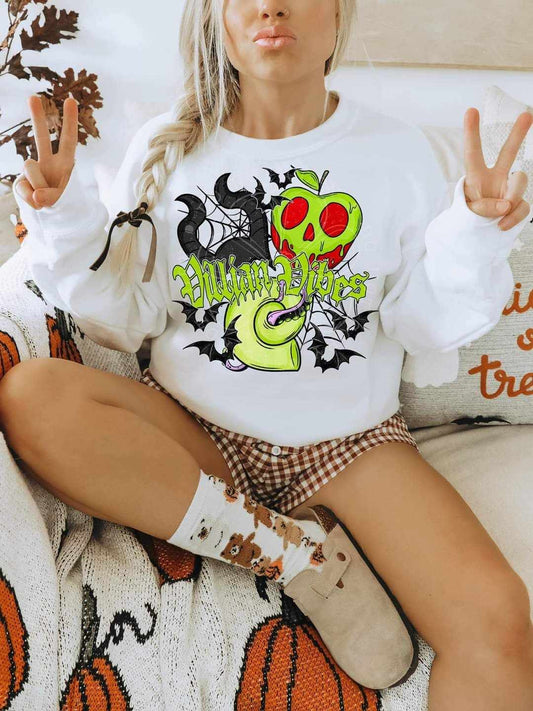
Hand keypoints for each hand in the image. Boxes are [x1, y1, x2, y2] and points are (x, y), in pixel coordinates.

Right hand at [13, 94, 78, 209]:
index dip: (70, 121)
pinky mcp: (20, 181)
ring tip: (45, 197)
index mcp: (65, 162)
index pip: (68, 139)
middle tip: (33, 96)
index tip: (70, 100)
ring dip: (39, 188)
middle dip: (37, 117)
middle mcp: (48, 161)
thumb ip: (51, 198)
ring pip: (31, 167)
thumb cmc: (61, 202)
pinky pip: (23, 188)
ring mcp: (33, 170)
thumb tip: (36, 195)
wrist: (48, 214)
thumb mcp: (63, 201)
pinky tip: (34, 200)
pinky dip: (30, 199)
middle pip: (41, 136)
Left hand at [463, 107, 531, 229]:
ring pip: (520, 182)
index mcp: (476, 176)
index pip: (473, 153)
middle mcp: (494, 178)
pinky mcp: (519, 204)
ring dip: (511, 197)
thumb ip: (484, 207)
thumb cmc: (467, 221)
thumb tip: (506, 204)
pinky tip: (501, 226)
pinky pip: (523, 206)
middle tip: (527, 114)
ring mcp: (509, 190)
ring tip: (499, 213)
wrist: (476, 238)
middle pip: (508, 153)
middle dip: (518, 134)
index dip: (472, 132)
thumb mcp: (467, 214)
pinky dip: (513, 218)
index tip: (471, 110)